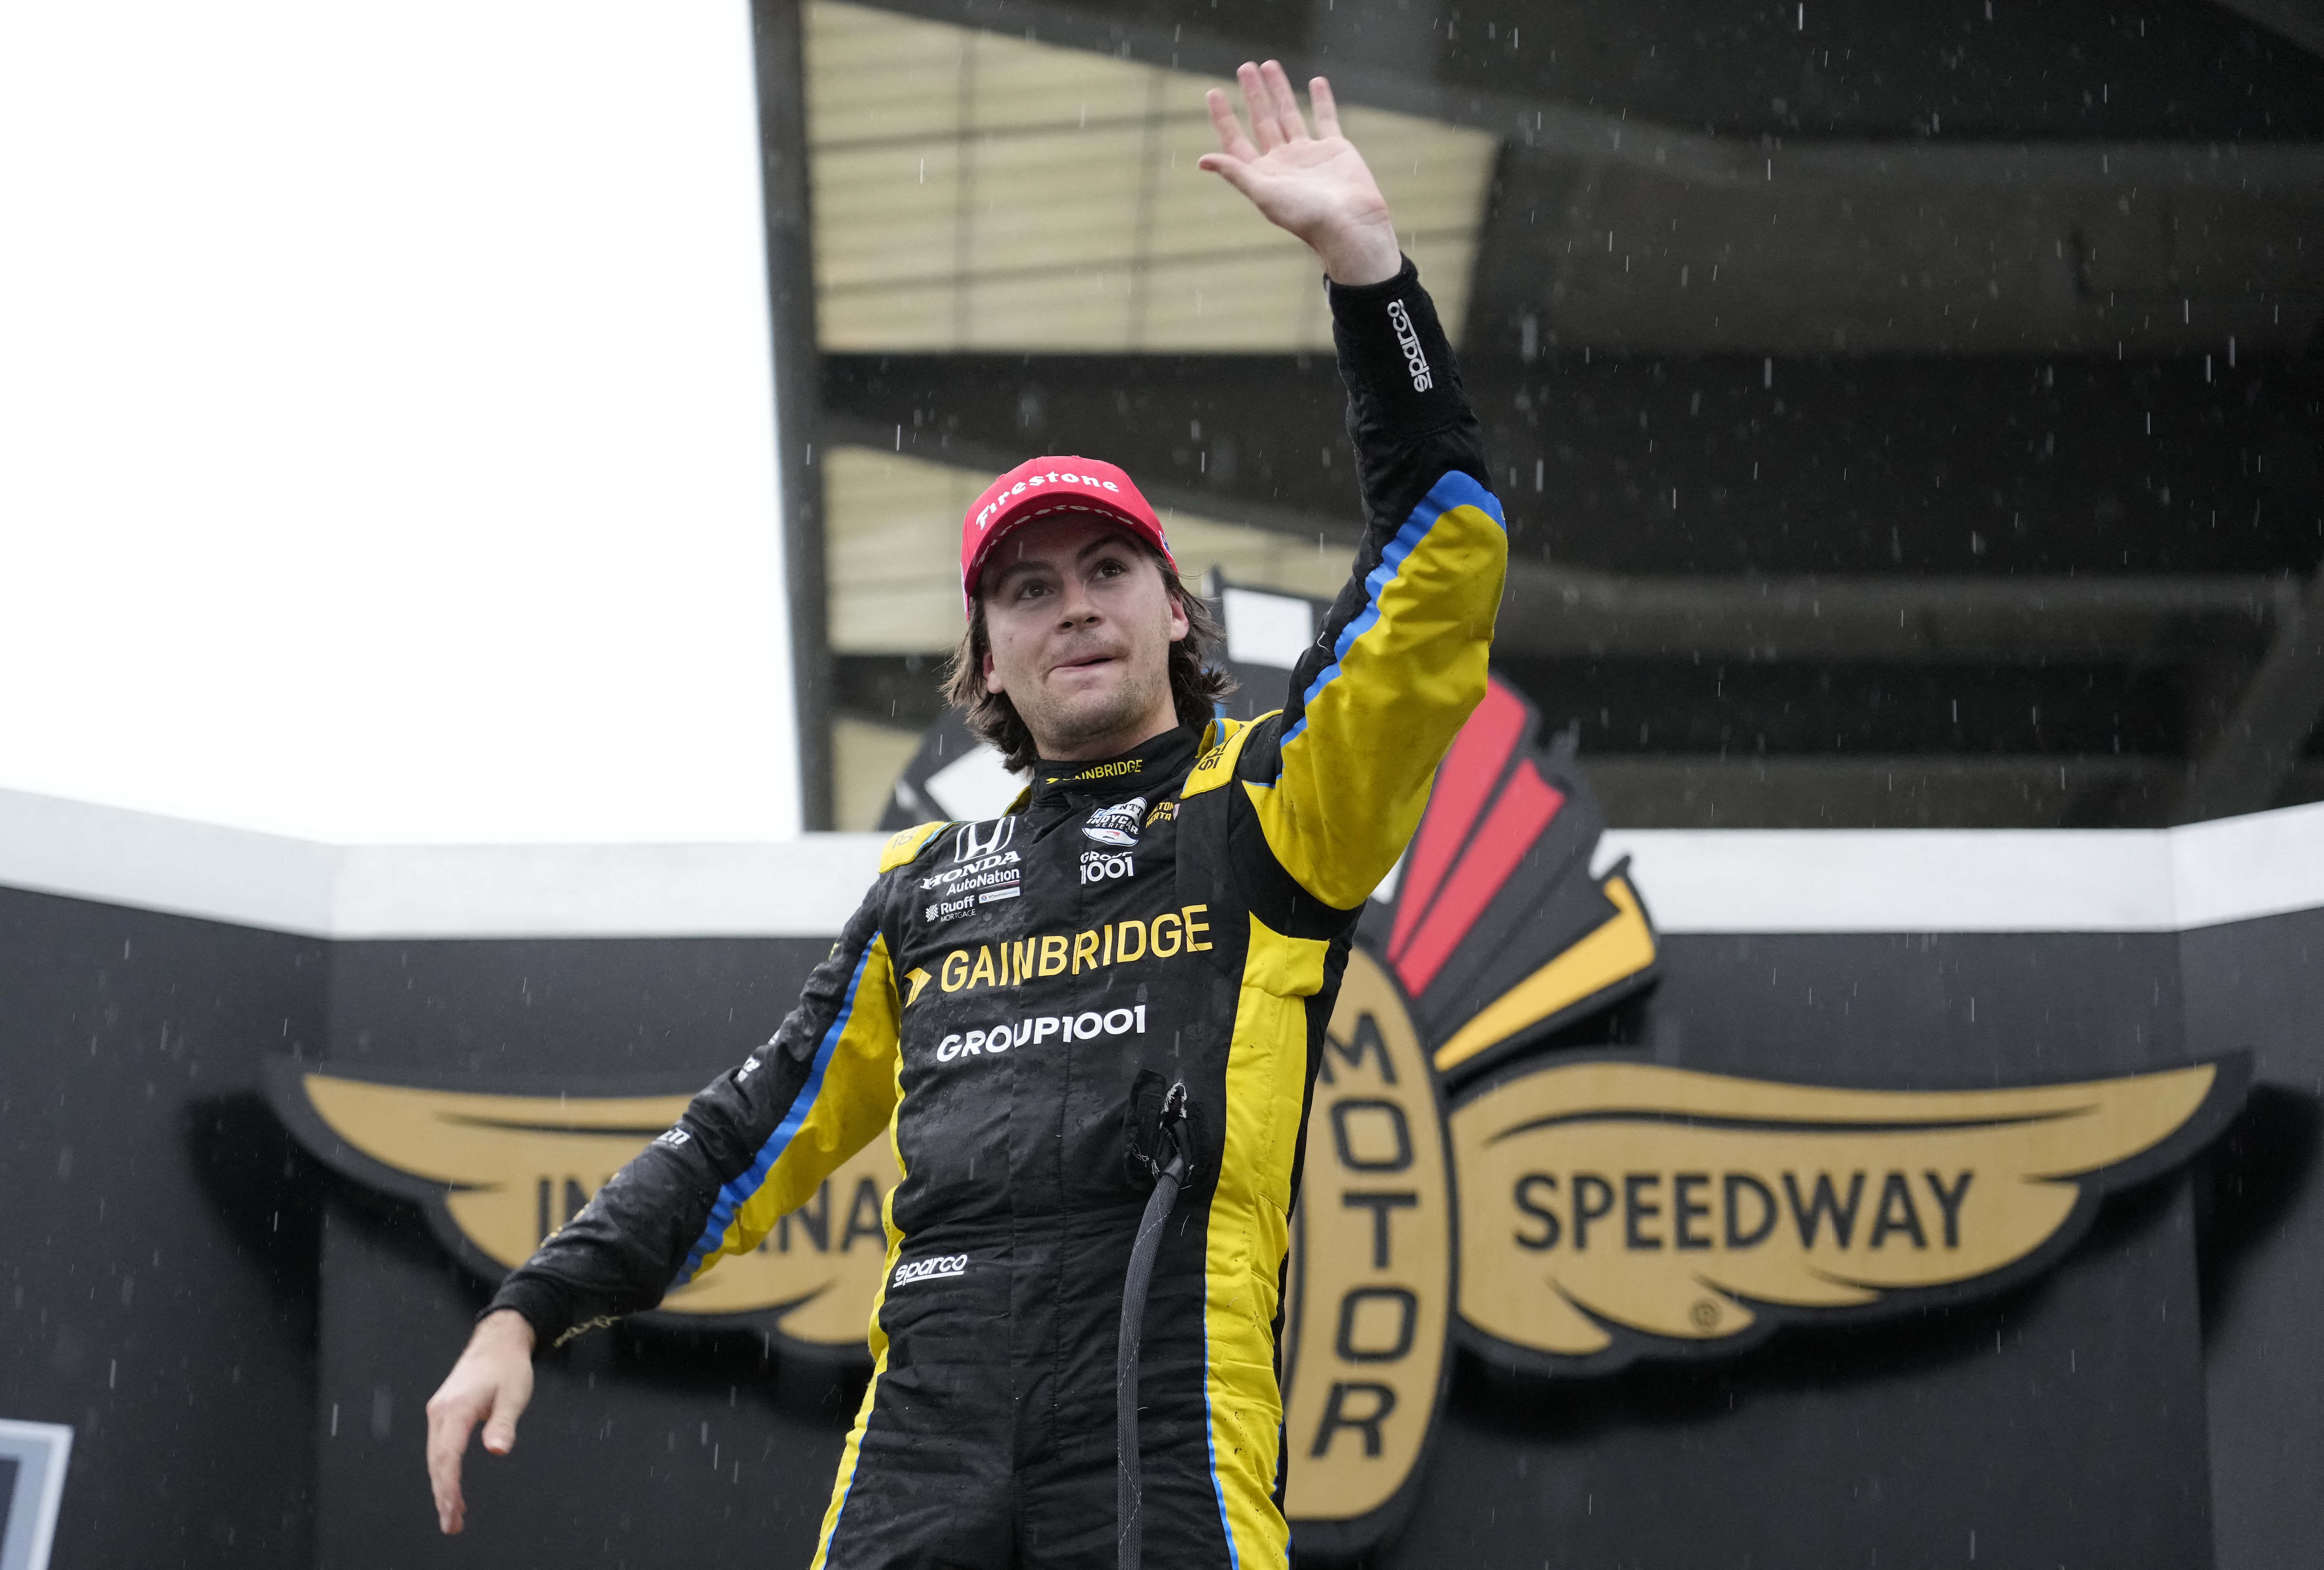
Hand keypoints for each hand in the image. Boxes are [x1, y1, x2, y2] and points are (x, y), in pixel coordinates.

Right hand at [423, 1309, 535, 1534]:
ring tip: (452, 1514)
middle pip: (437, 1461)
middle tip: (452, 1524)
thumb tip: (497, 1450)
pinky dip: (443, 1469)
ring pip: (435, 1457)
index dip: (449, 1486)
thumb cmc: (508, 1366)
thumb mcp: (514, 1394)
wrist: (498, 1341)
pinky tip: (450, 1486)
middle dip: (443, 1495)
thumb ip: (503, 1424)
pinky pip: (439, 1447)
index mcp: (456, 1409)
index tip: (453, 1509)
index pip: (447, 1456)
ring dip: (442, 1485)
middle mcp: (441, 1411)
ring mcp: (439, 1411)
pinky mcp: (443, 1412)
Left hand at [1198, 61, 1400, 286]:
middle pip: (1263, 121)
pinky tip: (1315, 82)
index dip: (1224, 118)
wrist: (1349, 223)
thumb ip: (1236, 173)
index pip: (1236, 141)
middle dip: (1253, 94)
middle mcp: (1283, 162)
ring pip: (1290, 114)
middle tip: (1245, 67)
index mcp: (1262, 174)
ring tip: (1269, 65)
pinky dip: (1321, 100)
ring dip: (1279, 91)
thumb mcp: (1264, 194)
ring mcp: (1309, 154)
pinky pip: (1326, 118)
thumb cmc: (1305, 215)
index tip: (1213, 92)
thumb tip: (1202, 160)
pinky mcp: (1334, 149)